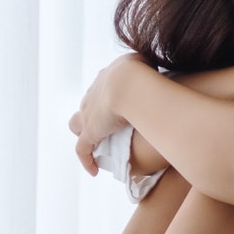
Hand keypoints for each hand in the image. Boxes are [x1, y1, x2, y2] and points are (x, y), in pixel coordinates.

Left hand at [69, 53, 149, 174]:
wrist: (129, 86)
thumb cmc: (142, 74)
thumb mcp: (146, 63)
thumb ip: (148, 66)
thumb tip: (155, 71)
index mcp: (107, 77)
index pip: (104, 87)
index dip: (110, 96)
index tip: (120, 105)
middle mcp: (94, 94)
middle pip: (89, 103)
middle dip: (94, 113)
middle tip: (107, 123)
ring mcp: (89, 114)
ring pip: (78, 123)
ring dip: (83, 132)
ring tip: (95, 143)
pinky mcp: (89, 132)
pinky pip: (82, 149)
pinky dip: (86, 159)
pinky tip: (93, 170)